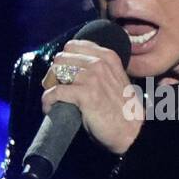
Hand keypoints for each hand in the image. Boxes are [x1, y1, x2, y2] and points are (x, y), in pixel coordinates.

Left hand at [40, 39, 141, 154]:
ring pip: (56, 72)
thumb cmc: (120, 110)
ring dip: (49, 86)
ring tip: (52, 99)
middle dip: (54, 73)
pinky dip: (47, 101)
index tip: (62, 73)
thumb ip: (97, 69)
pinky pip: (55, 91)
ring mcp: (93, 78)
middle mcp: (100, 63)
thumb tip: (70, 66)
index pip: (72, 46)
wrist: (130, 132)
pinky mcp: (85, 94)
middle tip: (55, 87)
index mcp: (107, 57)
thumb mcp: (114, 80)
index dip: (64, 60)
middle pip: (61, 58)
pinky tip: (49, 108)